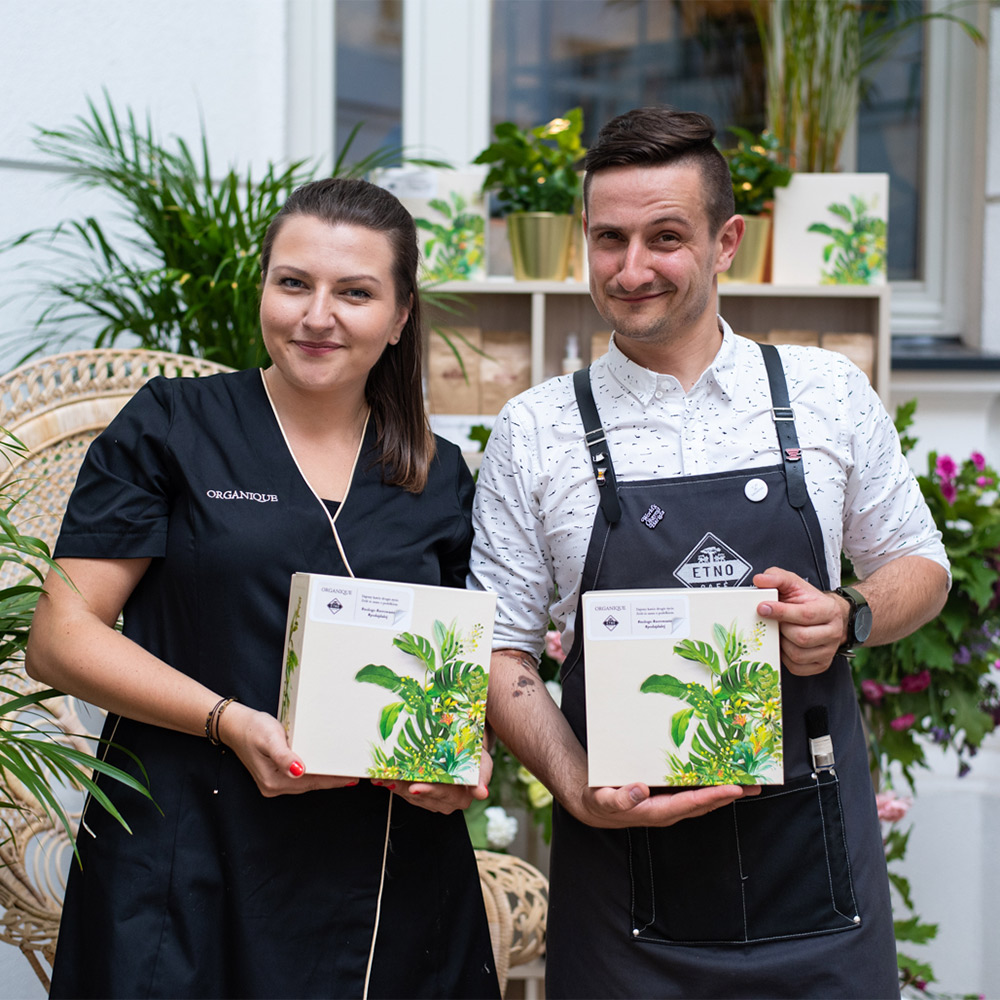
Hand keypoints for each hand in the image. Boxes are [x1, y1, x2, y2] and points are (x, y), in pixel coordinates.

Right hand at [219, 703, 357, 795]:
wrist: (235, 726)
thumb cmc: (252, 728)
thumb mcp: (269, 738)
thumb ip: (284, 756)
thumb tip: (299, 771)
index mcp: (274, 781)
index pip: (311, 782)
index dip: (332, 780)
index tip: (351, 777)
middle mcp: (274, 787)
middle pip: (310, 785)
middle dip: (332, 780)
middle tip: (355, 775)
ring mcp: (274, 784)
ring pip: (307, 783)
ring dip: (325, 778)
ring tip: (345, 773)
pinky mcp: (276, 776)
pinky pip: (301, 778)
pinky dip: (315, 774)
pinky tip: (325, 769)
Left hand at [372, 745, 492, 814]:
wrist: (466, 750)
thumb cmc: (475, 754)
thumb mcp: (483, 762)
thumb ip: (482, 777)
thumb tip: (482, 794)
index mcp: (465, 796)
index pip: (444, 793)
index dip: (429, 790)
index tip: (415, 787)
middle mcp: (449, 802)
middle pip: (424, 795)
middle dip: (405, 786)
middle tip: (390, 778)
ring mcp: (435, 801)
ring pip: (411, 796)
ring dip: (396, 785)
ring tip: (382, 775)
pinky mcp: (423, 797)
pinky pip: (406, 793)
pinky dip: (395, 784)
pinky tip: (384, 777)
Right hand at [576, 781, 758, 828]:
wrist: (597, 806)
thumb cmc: (600, 801)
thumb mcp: (604, 800)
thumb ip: (620, 798)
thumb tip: (640, 789)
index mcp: (656, 811)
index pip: (690, 804)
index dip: (712, 796)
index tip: (733, 788)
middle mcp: (669, 809)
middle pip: (705, 803)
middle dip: (730, 794)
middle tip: (755, 784)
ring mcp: (671, 803)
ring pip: (704, 798)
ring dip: (726, 790)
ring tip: (749, 780)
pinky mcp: (670, 796)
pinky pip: (695, 791)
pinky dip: (712, 784)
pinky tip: (723, 775)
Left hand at [754, 567, 845, 675]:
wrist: (826, 616)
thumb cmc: (807, 600)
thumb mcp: (793, 583)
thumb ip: (776, 577)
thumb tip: (759, 579)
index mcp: (829, 610)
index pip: (804, 615)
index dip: (781, 612)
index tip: (762, 607)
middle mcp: (833, 632)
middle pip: (801, 638)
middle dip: (781, 629)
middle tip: (774, 622)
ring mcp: (829, 651)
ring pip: (798, 655)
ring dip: (782, 644)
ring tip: (779, 632)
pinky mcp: (821, 665)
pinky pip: (797, 667)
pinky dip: (785, 657)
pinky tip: (783, 645)